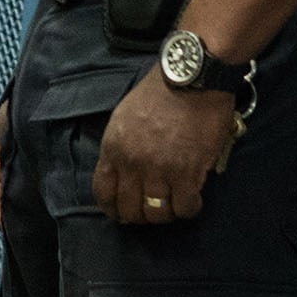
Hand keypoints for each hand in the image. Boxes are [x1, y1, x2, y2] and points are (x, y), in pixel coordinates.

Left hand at [92, 66, 237, 224]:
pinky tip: (192, 199)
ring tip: (173, 205)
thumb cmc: (159, 93)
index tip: (122, 212)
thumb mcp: (124, 117)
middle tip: (152, 211)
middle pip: (129, 208)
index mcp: (113, 148)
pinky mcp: (187, 173)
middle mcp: (132, 163)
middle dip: (139, 216)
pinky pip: (184, 208)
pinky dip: (188, 209)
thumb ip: (121, 147)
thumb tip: (125, 175)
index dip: (113, 208)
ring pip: (157, 214)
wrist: (191, 79)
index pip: (103, 192)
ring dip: (166, 215)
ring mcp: (159, 170)